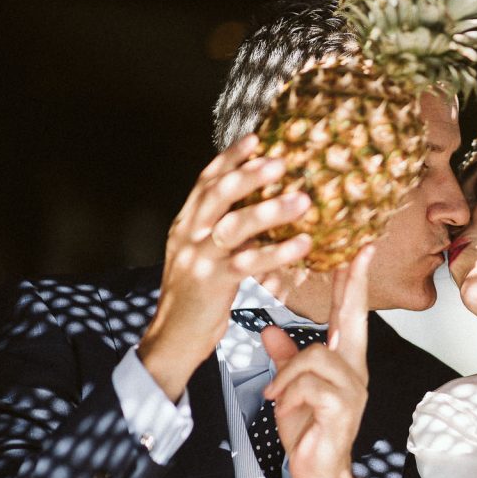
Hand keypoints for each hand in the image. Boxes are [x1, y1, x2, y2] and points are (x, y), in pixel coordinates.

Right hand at [138, 135, 313, 399]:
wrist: (173, 339)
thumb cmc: (197, 298)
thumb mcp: (203, 256)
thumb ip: (223, 232)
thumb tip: (260, 208)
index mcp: (185, 224)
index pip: (205, 182)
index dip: (230, 158)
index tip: (256, 138)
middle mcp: (188, 235)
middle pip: (217, 194)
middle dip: (249, 174)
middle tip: (282, 161)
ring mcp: (199, 258)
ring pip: (234, 226)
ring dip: (270, 210)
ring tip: (302, 200)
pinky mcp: (213, 283)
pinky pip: (248, 263)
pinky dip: (277, 252)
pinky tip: (303, 245)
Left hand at [261, 246, 373, 477]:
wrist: (318, 474)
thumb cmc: (310, 431)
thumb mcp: (289, 389)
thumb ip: (285, 358)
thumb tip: (270, 330)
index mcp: (345, 361)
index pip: (349, 314)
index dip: (354, 282)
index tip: (360, 249)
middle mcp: (355, 370)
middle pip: (353, 319)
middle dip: (353, 284)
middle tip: (356, 252)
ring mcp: (353, 390)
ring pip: (316, 356)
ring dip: (288, 374)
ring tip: (274, 395)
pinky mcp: (342, 409)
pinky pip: (310, 384)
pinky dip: (288, 391)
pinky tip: (280, 405)